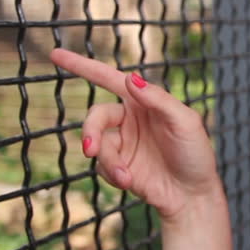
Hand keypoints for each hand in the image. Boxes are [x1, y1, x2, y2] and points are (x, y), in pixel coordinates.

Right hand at [49, 48, 220, 220]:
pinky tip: (130, 182)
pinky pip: (101, 166)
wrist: (193, 195)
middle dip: (91, 132)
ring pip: (97, 145)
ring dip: (108, 161)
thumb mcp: (185, 122)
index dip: (82, 66)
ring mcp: (122, 143)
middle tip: (90, 150)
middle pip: (96, 116)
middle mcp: (129, 119)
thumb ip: (158, 99)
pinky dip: (112, 174)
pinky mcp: (117, 167)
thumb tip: (130, 77)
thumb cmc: (195, 153)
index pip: (109, 78)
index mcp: (144, 100)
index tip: (55, 54)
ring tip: (126, 177)